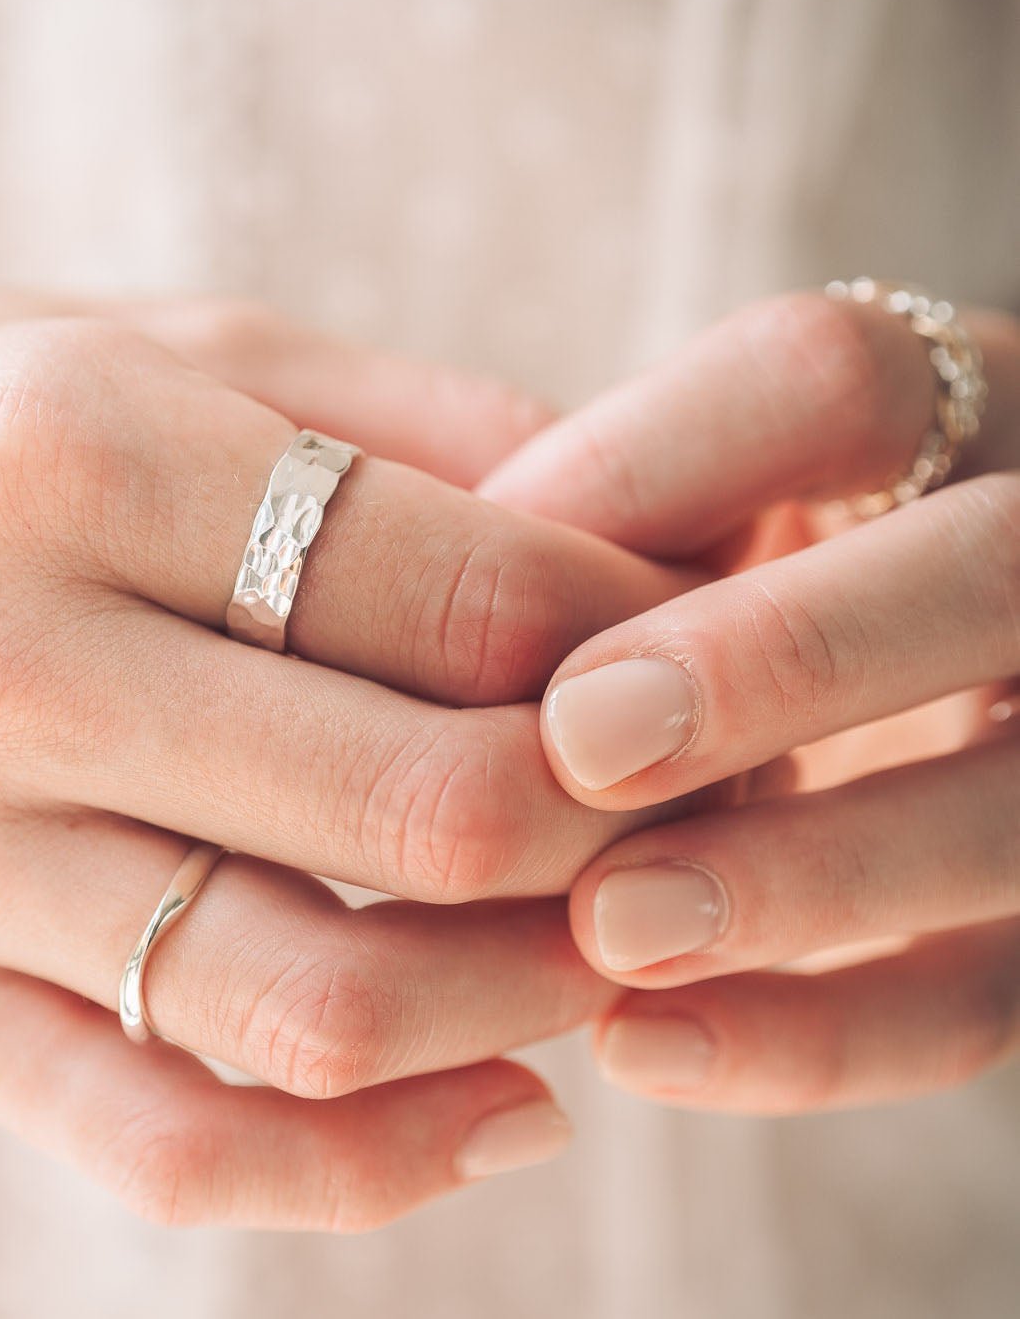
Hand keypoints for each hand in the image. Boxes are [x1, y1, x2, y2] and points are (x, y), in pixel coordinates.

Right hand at [0, 287, 691, 1227]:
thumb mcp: (176, 346)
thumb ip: (417, 426)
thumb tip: (646, 549)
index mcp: (83, 454)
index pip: (454, 590)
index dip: (639, 644)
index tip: (712, 669)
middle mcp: (0, 662)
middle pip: (411, 807)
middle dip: (615, 827)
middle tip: (701, 815)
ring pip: (311, 1005)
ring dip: (528, 1006)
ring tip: (616, 958)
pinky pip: (161, 1140)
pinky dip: (363, 1171)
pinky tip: (500, 1116)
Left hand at [482, 290, 1019, 1113]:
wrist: (850, 674)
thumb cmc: (710, 567)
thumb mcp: (681, 501)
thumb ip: (601, 502)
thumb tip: (457, 562)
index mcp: (940, 415)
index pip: (837, 378)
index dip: (652, 463)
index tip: (482, 554)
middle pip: (981, 574)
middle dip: (775, 659)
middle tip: (582, 743)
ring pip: (998, 821)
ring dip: (797, 883)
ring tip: (609, 927)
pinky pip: (973, 1002)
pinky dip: (814, 1040)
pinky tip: (636, 1044)